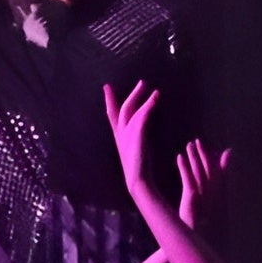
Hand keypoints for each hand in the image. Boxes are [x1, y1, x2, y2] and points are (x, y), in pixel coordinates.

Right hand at [102, 78, 161, 192]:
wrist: (138, 180)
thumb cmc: (140, 169)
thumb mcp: (138, 149)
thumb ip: (139, 137)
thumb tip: (145, 127)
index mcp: (119, 136)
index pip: (112, 114)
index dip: (109, 100)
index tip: (107, 87)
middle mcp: (120, 133)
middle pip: (122, 108)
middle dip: (130, 94)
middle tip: (140, 82)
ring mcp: (127, 133)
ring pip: (131, 109)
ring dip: (140, 96)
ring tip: (150, 87)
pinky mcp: (137, 134)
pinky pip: (142, 115)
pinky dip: (148, 105)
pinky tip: (155, 98)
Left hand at [176, 139, 231, 225]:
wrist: (193, 245)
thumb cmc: (199, 233)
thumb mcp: (206, 218)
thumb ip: (208, 207)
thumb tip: (212, 195)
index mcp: (218, 200)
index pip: (221, 177)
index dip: (220, 164)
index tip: (226, 151)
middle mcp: (213, 197)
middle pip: (210, 171)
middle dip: (205, 155)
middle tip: (198, 141)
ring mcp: (203, 198)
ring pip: (200, 172)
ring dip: (195, 157)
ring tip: (190, 144)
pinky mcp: (192, 200)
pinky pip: (189, 180)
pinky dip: (185, 167)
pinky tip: (179, 157)